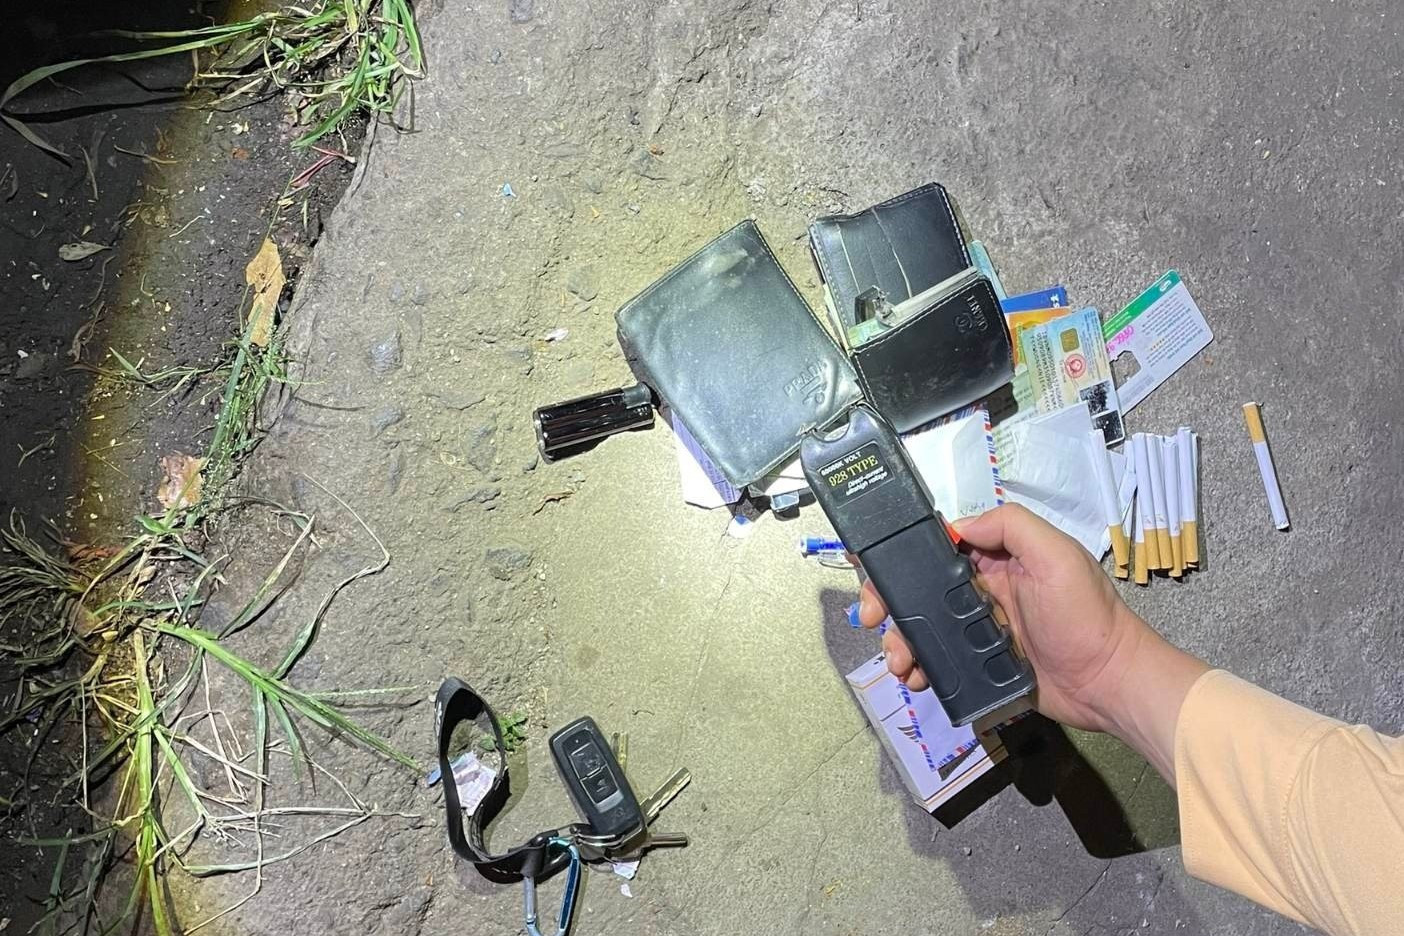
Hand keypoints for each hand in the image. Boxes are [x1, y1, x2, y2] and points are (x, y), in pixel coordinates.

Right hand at [856, 504, 1205, 753]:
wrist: (1108, 684)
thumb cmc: (1086, 615)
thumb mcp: (1057, 554)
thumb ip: (1011, 526)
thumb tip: (957, 525)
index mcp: (998, 559)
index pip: (939, 546)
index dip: (903, 556)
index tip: (874, 570)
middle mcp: (984, 591)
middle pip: (921, 589)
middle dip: (889, 602)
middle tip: (871, 619)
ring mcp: (980, 630)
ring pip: (924, 628)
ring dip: (901, 640)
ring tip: (898, 661)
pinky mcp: (981, 666)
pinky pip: (940, 662)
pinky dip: (920, 668)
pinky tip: (915, 678)